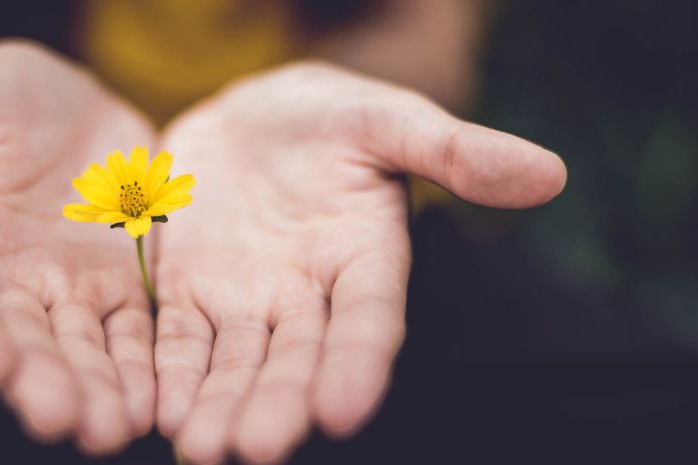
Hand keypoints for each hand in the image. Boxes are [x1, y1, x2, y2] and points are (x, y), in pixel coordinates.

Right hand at [0, 41, 156, 454]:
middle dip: (40, 381)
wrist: (67, 104)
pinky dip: (142, 368)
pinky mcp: (118, 286)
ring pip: (79, 349)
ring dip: (96, 391)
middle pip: (19, 340)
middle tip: (62, 421)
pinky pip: (132, 333)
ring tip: (113, 430)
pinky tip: (155, 403)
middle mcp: (4, 282)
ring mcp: (65, 290)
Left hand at [154, 62, 565, 464]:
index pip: (369, 320)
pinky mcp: (190, 292)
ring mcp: (246, 300)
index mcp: (365, 259)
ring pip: (234, 363)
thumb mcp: (388, 120)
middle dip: (277, 403)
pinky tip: (158, 409)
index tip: (343, 409)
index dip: (358, 363)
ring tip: (201, 448)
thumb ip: (454, 150)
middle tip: (255, 448)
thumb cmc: (331, 117)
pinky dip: (168, 373)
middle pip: (295, 358)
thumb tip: (548, 173)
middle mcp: (308, 296)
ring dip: (218, 405)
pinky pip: (178, 339)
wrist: (252, 117)